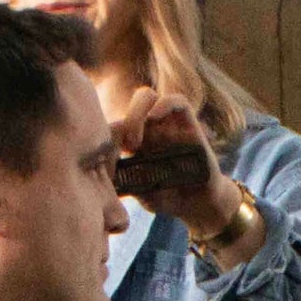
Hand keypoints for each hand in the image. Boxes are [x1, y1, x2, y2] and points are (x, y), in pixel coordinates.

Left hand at [110, 86, 217, 201]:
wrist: (196, 204)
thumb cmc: (165, 197)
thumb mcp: (140, 191)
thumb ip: (126, 181)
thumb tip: (107, 176)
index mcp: (131, 139)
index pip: (112, 122)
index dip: (104, 136)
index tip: (105, 160)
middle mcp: (148, 127)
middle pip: (123, 106)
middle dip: (120, 123)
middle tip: (127, 147)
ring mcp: (167, 124)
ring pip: (146, 97)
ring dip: (136, 113)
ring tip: (135, 140)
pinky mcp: (189, 125)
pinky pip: (178, 102)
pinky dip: (164, 104)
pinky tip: (155, 118)